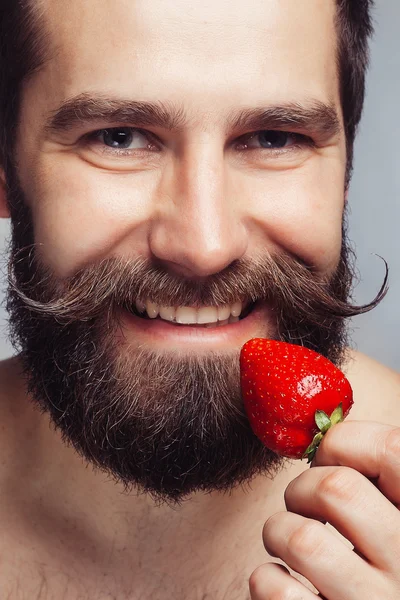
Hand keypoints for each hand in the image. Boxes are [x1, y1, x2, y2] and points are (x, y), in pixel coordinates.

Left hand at [249, 421, 399, 598]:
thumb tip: (330, 435)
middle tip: (305, 505)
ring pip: (300, 539)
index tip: (329, 457)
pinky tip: (287, 583)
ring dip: (279, 530)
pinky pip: (275, 591)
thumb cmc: (392, 570)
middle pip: (335, 489)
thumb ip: (384, 486)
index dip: (344, 443)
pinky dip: (267, 579)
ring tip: (290, 542)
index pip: (389, 448)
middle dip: (302, 488)